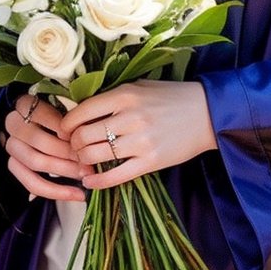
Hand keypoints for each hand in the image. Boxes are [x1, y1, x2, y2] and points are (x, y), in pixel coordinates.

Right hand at [3, 94, 85, 202]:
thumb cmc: (57, 116)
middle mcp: (12, 123)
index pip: (43, 115)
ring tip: (85, 176)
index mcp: (23, 104)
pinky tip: (76, 194)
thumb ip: (71, 119)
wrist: (36, 125)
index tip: (83, 136)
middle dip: (67, 154)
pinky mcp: (13, 165)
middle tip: (89, 161)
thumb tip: (88, 136)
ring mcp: (11, 145)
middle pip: (39, 141)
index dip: (63, 127)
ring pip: (35, 162)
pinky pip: (32, 183)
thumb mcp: (62, 109)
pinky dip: (56, 192)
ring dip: (64, 171)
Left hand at [58, 79, 216, 190]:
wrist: (207, 113)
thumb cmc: (171, 97)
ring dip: (83, 161)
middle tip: (73, 147)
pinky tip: (89, 182)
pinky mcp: (151, 162)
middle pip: (84, 135)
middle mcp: (130, 118)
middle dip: (73, 144)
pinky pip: (116, 176)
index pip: (82, 110)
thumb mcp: (140, 86)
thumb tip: (83, 108)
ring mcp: (140, 141)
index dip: (67, 123)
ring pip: (96, 155)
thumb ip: (113, 96)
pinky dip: (98, 182)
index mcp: (125, 95)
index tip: (63, 129)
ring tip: (82, 161)